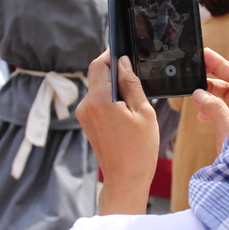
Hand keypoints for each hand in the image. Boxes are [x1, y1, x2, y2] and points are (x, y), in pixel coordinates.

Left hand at [76, 51, 158, 214]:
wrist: (125, 180)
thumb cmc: (139, 149)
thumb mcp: (143, 112)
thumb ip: (132, 84)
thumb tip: (124, 63)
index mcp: (99, 100)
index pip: (99, 64)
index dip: (111, 54)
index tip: (125, 49)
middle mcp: (86, 106)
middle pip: (97, 75)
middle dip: (115, 70)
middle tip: (136, 74)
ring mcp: (84, 115)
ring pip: (98, 88)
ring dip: (114, 86)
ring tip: (135, 96)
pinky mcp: (87, 123)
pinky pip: (97, 101)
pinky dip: (110, 98)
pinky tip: (127, 108)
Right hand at [191, 48, 228, 151]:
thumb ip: (214, 109)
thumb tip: (199, 94)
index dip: (219, 64)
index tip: (204, 55)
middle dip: (210, 82)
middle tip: (192, 75)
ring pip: (225, 100)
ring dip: (208, 97)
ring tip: (195, 99)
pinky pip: (224, 113)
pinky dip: (212, 111)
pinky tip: (201, 114)